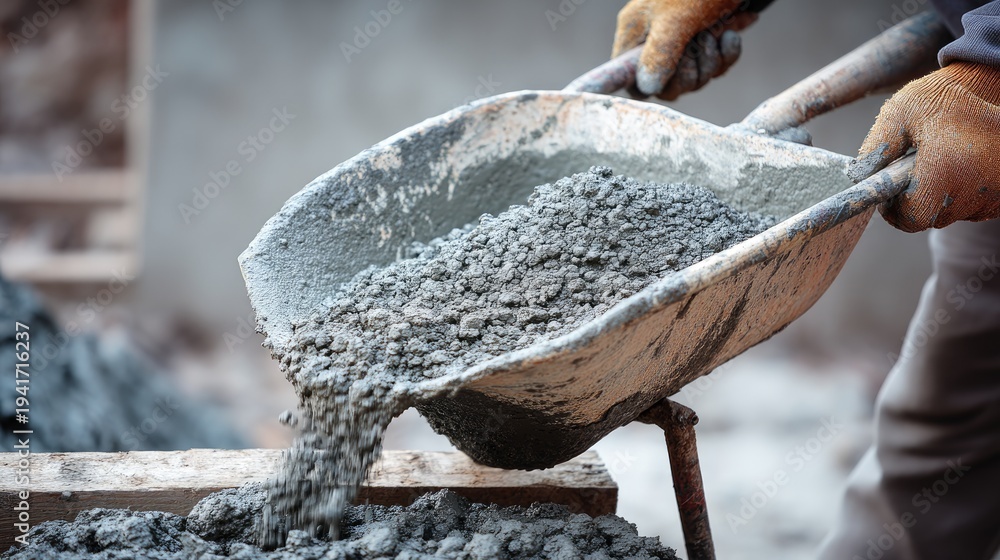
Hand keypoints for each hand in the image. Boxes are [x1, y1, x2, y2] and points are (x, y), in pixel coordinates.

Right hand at [612, 0, 757, 99]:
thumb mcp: (676, 20)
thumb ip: (659, 55)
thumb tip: (647, 87)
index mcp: (637, 32)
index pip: (627, 76)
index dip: (645, 85)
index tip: (667, 80)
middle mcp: (655, 39)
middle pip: (665, 84)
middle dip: (689, 74)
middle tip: (702, 46)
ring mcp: (682, 40)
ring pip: (693, 76)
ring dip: (712, 62)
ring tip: (718, 34)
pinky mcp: (707, 38)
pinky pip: (713, 64)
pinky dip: (725, 52)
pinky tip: (732, 32)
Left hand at [848, 62, 999, 232]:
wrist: (994, 84)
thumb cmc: (944, 97)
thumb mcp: (901, 112)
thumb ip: (877, 146)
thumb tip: (859, 177)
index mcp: (945, 174)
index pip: (910, 218)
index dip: (894, 207)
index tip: (893, 187)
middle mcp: (974, 192)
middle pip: (931, 216)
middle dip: (917, 197)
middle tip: (916, 167)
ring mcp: (993, 197)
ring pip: (952, 210)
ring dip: (940, 193)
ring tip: (942, 159)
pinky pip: (973, 204)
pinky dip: (963, 190)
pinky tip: (961, 162)